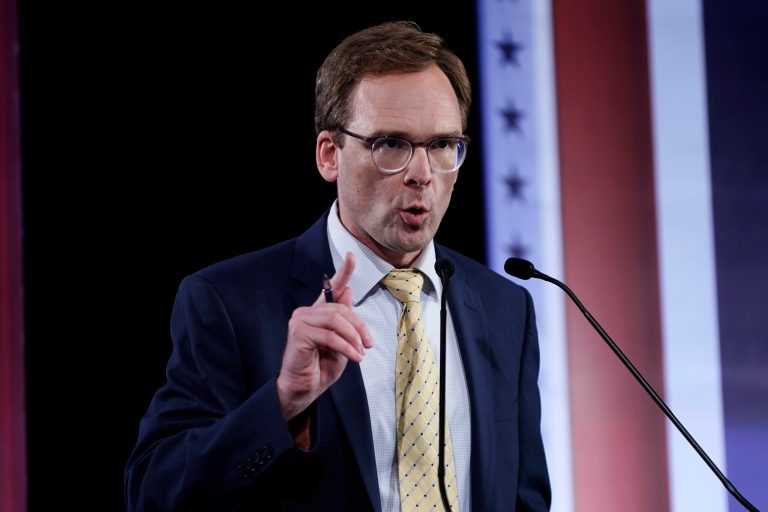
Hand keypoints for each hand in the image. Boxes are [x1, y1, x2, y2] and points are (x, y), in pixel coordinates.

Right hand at [276, 252, 373, 420]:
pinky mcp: (299, 334)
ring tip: (360, 353)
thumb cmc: (321, 368)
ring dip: (353, 338)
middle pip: (341, 308)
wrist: (303, 390)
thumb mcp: (342, 344)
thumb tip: (348, 292)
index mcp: (317, 313)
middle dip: (359, 326)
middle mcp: (306, 313)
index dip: (342, 271)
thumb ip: (345, 321)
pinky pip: (330, 336)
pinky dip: (346, 347)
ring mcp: (300, 321)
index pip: (331, 288)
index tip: (351, 255)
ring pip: (336, 320)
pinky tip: (354, 358)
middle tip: (369, 344)